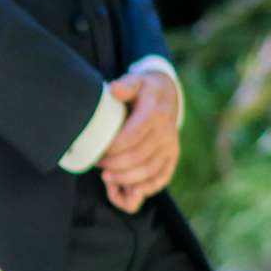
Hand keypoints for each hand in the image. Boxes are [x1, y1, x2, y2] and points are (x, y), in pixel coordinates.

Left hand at [99, 70, 179, 213]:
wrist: (168, 95)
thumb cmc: (145, 90)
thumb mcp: (136, 81)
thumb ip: (125, 85)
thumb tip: (114, 89)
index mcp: (155, 114)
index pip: (132, 137)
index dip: (113, 149)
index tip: (98, 152)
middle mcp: (166, 133)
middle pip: (139, 157)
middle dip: (116, 166)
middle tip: (99, 166)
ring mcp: (171, 146)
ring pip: (149, 171)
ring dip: (126, 179)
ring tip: (107, 178)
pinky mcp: (172, 156)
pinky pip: (162, 178)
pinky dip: (145, 188)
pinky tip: (128, 189)